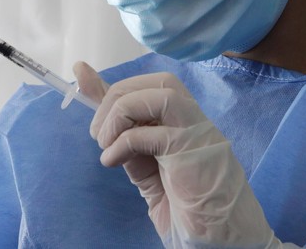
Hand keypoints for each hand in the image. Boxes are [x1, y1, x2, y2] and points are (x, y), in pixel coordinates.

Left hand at [74, 62, 281, 247]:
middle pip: (156, 82)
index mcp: (187, 126)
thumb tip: (103, 128)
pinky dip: (123, 141)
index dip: (112, 82)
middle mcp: (196, 123)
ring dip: (120, 112)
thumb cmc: (192, 216)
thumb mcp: (150, 176)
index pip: (149, 89)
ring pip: (158, 94)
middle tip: (98, 134)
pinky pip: (151, 132)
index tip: (80, 73)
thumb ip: (130, 147)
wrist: (224, 246)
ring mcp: (199, 134)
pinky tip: (113, 160)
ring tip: (106, 143)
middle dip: (115, 97)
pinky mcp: (193, 152)